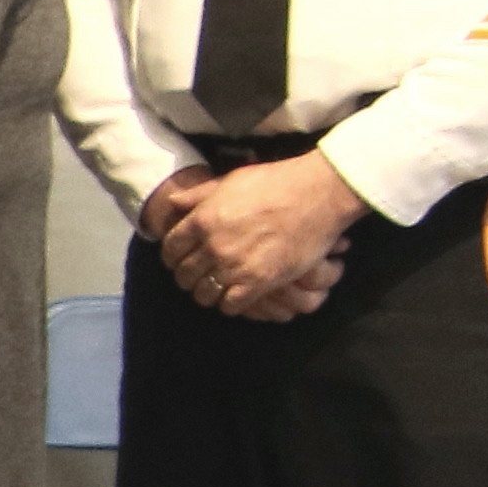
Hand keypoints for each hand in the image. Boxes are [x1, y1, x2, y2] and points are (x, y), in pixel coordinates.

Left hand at [154, 153, 361, 320]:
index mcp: (202, 220)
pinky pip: (231, 305)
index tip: (178, 260)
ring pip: (204, 293)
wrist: (317, 195)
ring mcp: (235, 266)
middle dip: (186, 277)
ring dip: (206, 293)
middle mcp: (213, 245)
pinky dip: (229, 304)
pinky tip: (236, 296)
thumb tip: (172, 202)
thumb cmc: (275, 183)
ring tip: (214, 289)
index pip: (170, 249)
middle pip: (184, 274)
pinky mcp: (259, 282)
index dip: (171, 257)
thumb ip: (199, 195)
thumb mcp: (230, 181)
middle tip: (196, 277)